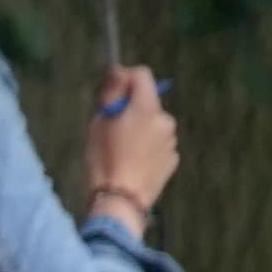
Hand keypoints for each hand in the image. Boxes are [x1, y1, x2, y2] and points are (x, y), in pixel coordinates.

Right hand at [90, 64, 183, 216]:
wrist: (121, 200)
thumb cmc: (104, 160)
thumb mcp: (98, 123)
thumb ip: (111, 94)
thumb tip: (118, 71)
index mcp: (146, 107)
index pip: (142, 74)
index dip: (125, 79)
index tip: (111, 94)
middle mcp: (165, 120)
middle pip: (148, 101)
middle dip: (131, 108)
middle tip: (111, 128)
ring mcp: (171, 141)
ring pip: (153, 124)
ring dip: (140, 128)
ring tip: (122, 150)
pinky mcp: (173, 159)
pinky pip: (158, 144)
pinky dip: (147, 147)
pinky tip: (133, 163)